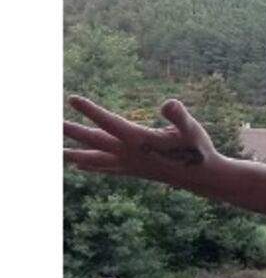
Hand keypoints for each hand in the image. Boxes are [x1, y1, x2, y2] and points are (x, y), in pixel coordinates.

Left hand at [63, 96, 224, 186]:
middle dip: (71, 131)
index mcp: (140, 141)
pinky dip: (89, 165)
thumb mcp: (192, 129)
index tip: (72, 99)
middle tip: (51, 122)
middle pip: (94, 141)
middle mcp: (129, 154)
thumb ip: (179, 117)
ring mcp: (129, 165)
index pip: (110, 123)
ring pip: (94, 159)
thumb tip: (169, 103)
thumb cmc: (198, 150)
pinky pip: (104, 168)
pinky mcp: (133, 170)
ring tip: (54, 151)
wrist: (202, 178)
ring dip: (72, 154)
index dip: (91, 110)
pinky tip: (79, 165)